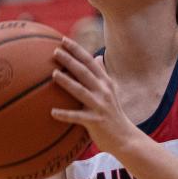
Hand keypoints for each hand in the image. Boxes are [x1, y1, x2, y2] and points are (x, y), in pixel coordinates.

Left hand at [50, 36, 137, 154]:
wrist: (125, 138)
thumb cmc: (113, 114)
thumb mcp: (111, 91)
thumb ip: (103, 74)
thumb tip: (97, 56)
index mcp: (105, 82)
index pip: (90, 61)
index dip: (77, 50)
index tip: (63, 40)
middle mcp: (104, 91)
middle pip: (85, 72)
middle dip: (70, 60)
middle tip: (55, 51)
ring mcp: (100, 106)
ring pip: (81, 91)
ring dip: (67, 82)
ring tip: (53, 74)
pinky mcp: (95, 122)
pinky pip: (77, 117)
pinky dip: (65, 114)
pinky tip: (52, 112)